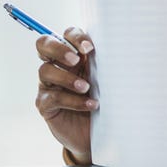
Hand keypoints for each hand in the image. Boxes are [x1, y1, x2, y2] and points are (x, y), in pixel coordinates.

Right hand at [34, 27, 96, 162]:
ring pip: (45, 71)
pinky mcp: (46, 105)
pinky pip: (53, 98)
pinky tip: (90, 104)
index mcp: (73, 54)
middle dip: (59, 49)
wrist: (100, 132)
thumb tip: (122, 46)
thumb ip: (107, 62)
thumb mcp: (108, 78)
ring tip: (86, 87)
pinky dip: (73, 101)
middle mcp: (57, 66)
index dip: (74, 36)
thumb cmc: (105, 99)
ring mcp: (49, 85)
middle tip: (76, 60)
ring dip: (67, 78)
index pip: (66, 34)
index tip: (90, 48)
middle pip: (44, 44)